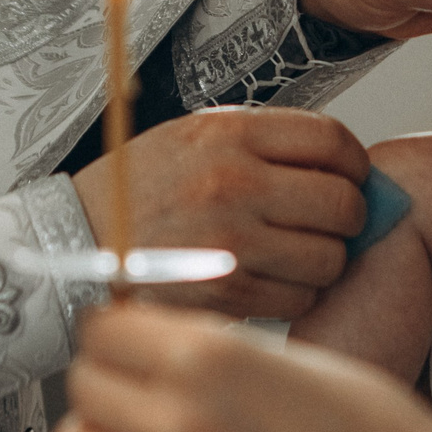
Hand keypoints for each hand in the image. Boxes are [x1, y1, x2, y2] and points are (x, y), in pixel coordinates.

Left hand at [51, 305, 431, 431]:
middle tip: (129, 390)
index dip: (113, 332)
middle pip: (85, 381)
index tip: (121, 342)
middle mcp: (189, 420)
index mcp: (216, 357)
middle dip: (106, 379)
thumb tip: (143, 334)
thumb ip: (211, 346)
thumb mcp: (290, 356)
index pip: (105, 327)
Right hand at [71, 108, 367, 320]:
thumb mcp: (196, 135)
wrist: (77, 240)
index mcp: (230, 133)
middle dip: (347, 217)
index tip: (348, 177)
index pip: (333, 141)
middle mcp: (233, 182)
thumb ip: (266, 143)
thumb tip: (342, 164)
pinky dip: (294, 294)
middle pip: (343, 204)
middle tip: (328, 222)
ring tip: (293, 253)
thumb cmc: (142, 187)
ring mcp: (230, 241)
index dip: (354, 164)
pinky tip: (267, 279)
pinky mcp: (225, 292)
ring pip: (329, 259)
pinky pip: (299, 298)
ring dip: (322, 261)